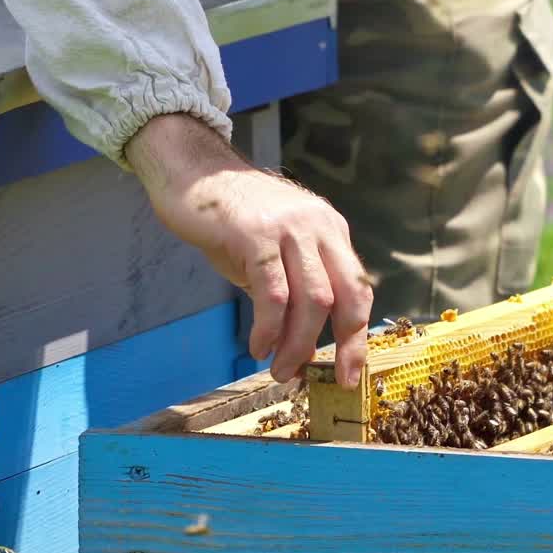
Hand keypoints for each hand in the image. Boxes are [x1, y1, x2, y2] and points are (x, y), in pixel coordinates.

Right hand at [126, 114, 371, 386]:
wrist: (194, 173)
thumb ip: (294, 287)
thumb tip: (302, 343)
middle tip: (331, 379)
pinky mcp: (256, 236)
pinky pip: (273, 293)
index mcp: (330, 229)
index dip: (359, 334)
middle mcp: (319, 226)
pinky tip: (258, 346)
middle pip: (347, 295)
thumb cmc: (232, 218)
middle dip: (345, 344)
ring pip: (313, 300)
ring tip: (281, 370)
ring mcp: (289, 229)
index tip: (352, 371)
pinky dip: (270, 328)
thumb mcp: (276, 250)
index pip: (358, 287)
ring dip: (298, 344)